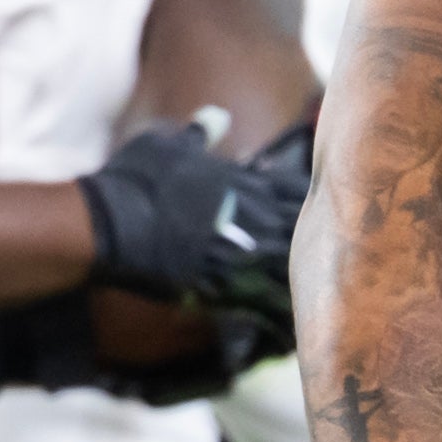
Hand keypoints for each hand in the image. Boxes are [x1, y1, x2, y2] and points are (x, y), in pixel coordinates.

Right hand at [78, 117, 311, 336]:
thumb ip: (198, 133)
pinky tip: (290, 326)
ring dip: (307, 280)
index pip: (294, 187)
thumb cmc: (133, 178)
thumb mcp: (166, 144)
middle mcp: (248, 214)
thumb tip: (218, 115)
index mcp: (240, 179)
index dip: (307, 199)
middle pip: (301, 228)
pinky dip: (279, 313)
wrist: (106, 224)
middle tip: (335, 255)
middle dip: (319, 240)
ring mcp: (237, 251)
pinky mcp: (220, 284)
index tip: (321, 207)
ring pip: (290, 268)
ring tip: (325, 297)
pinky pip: (262, 301)